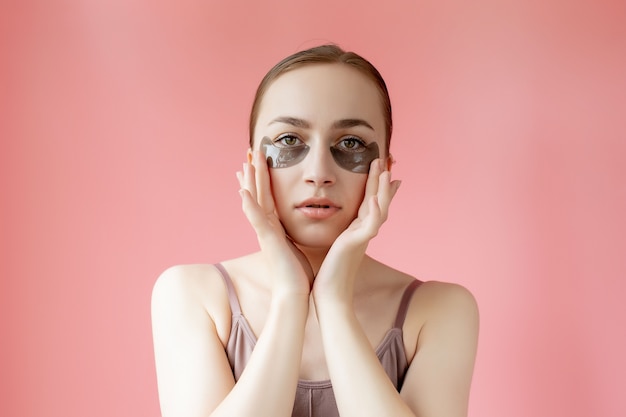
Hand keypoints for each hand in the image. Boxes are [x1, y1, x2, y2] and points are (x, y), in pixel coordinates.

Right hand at [237, 150, 312, 295]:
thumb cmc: (298, 275)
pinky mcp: (268, 241)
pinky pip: (257, 219)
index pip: (267, 198)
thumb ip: (295, 236)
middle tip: (249, 152)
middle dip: (254, 173)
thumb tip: (300, 231)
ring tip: (246, 162)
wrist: (295, 295)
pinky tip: (243, 191)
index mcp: (275, 228)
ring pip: (255, 201)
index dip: (262, 180)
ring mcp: (265, 234)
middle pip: (258, 194)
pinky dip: (249, 206)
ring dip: (250, 181)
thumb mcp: (297, 248)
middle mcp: (266, 228)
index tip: (259, 162)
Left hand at [313, 158, 400, 300]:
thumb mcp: (336, 246)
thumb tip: (342, 228)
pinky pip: (371, 225)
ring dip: (383, 190)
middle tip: (385, 160)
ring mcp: (363, 237)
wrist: (329, 293)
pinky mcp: (357, 244)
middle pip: (378, 200)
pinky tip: (376, 199)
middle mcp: (364, 231)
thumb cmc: (330, 272)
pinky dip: (375, 211)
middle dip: (381, 180)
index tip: (386, 171)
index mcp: (357, 230)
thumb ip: (341, 234)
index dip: (379, 187)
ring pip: (379, 209)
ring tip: (386, 172)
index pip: (370, 203)